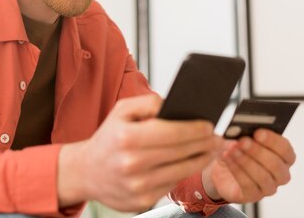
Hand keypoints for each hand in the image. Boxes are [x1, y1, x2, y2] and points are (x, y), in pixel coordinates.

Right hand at [58, 94, 218, 211]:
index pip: (172, 133)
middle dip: (204, 144)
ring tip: (210, 150)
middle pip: (180, 153)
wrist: (86, 172)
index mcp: (127, 138)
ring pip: (181, 172)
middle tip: (217, 138)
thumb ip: (148, 103)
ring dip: (201, 160)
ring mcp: (137, 186)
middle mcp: (132, 163)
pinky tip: (190, 163)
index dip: (195, 130)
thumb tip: (174, 103)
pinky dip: (184, 173)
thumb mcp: (121, 111)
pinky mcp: (142, 202)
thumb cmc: (109, 138)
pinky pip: (171, 184)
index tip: (209, 126)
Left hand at [202, 129, 295, 203]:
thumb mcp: (243, 138)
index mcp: (285, 157)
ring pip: (262, 176)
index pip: (285, 149)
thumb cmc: (239, 150)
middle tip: (242, 141)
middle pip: (275, 164)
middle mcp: (281, 174)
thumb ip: (248, 133)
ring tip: (232, 149)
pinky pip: (247, 184)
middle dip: (257, 151)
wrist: (223, 168)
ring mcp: (269, 187)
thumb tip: (243, 128)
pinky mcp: (253, 196)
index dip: (272, 141)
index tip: (258, 132)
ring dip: (245, 160)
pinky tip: (227, 157)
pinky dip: (236, 169)